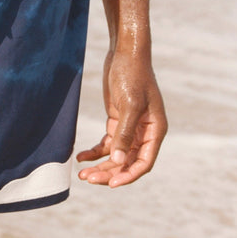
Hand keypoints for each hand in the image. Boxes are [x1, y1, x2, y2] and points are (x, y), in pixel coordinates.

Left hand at [76, 48, 167, 187]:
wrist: (124, 53)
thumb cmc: (132, 76)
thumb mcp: (129, 104)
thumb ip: (124, 132)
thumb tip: (117, 159)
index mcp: (155, 131)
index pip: (144, 163)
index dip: (128, 175)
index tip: (111, 184)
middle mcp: (145, 132)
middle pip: (127, 162)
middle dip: (109, 172)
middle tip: (88, 178)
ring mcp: (131, 127)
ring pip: (116, 154)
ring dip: (101, 165)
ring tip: (82, 173)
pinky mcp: (117, 120)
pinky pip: (107, 143)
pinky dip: (95, 151)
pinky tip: (81, 157)